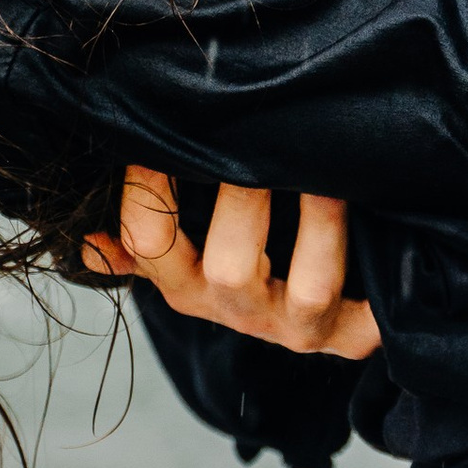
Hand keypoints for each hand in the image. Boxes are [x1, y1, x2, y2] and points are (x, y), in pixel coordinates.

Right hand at [82, 167, 380, 360]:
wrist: (322, 308)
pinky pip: (371, 316)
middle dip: (245, 198)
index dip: (147, 189)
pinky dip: (380, 276)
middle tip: (261, 138)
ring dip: (320, 225)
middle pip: (228, 270)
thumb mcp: (184, 250)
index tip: (161, 131)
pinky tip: (382, 216)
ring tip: (327, 168)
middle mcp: (239, 311)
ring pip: (309, 288)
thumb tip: (85, 242)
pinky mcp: (356, 336)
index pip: (148, 244)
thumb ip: (140, 240)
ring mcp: (300, 329)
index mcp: (185, 285)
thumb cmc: (242, 248)